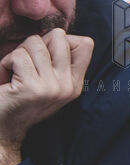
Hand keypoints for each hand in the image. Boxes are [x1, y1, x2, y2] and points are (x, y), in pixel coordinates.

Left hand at [0, 31, 92, 164]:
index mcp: (75, 84)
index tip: (44, 57)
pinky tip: (6, 78)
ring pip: (35, 43)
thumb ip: (58, 62)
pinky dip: (5, 63)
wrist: (4, 130)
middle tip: (26, 62)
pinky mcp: (33, 87)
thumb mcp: (49, 84)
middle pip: (59, 36)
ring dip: (17, 53)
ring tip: (14, 71)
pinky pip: (18, 56)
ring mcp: (52, 87)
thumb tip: (56, 34)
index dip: (61, 41)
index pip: (86, 44)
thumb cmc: (20, 102)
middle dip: (36, 43)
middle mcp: (68, 85)